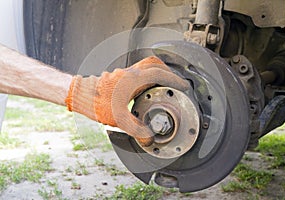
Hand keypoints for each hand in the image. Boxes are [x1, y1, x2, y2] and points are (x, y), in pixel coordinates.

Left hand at [65, 57, 188, 145]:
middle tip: (175, 82)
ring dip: (158, 73)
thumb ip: (137, 130)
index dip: (174, 79)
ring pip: (147, 66)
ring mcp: (125, 72)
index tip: (182, 85)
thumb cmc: (96, 103)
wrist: (80, 95)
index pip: (160, 73)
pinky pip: (139, 71)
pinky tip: (146, 90)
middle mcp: (131, 72)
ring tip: (163, 85)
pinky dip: (148, 77)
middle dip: (168, 71)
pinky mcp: (120, 76)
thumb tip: (149, 138)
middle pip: (155, 63)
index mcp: (134, 79)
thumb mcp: (119, 119)